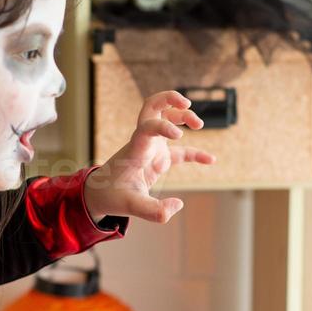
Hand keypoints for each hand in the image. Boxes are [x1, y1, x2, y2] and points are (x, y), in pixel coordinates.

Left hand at [82, 91, 216, 223]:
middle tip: (187, 103)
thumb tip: (178, 205)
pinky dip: (195, 153)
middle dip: (170, 98)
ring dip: (183, 115)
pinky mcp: (159, 158)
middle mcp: (144, 142)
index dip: (164, 126)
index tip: (180, 136)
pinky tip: (211, 160)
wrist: (100, 194)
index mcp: (135, 149)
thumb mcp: (131, 207)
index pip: (147, 126)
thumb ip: (154, 211)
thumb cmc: (112, 196)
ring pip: (167, 119)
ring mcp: (152, 148)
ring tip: (199, 124)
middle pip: (153, 107)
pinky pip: (181, 151)